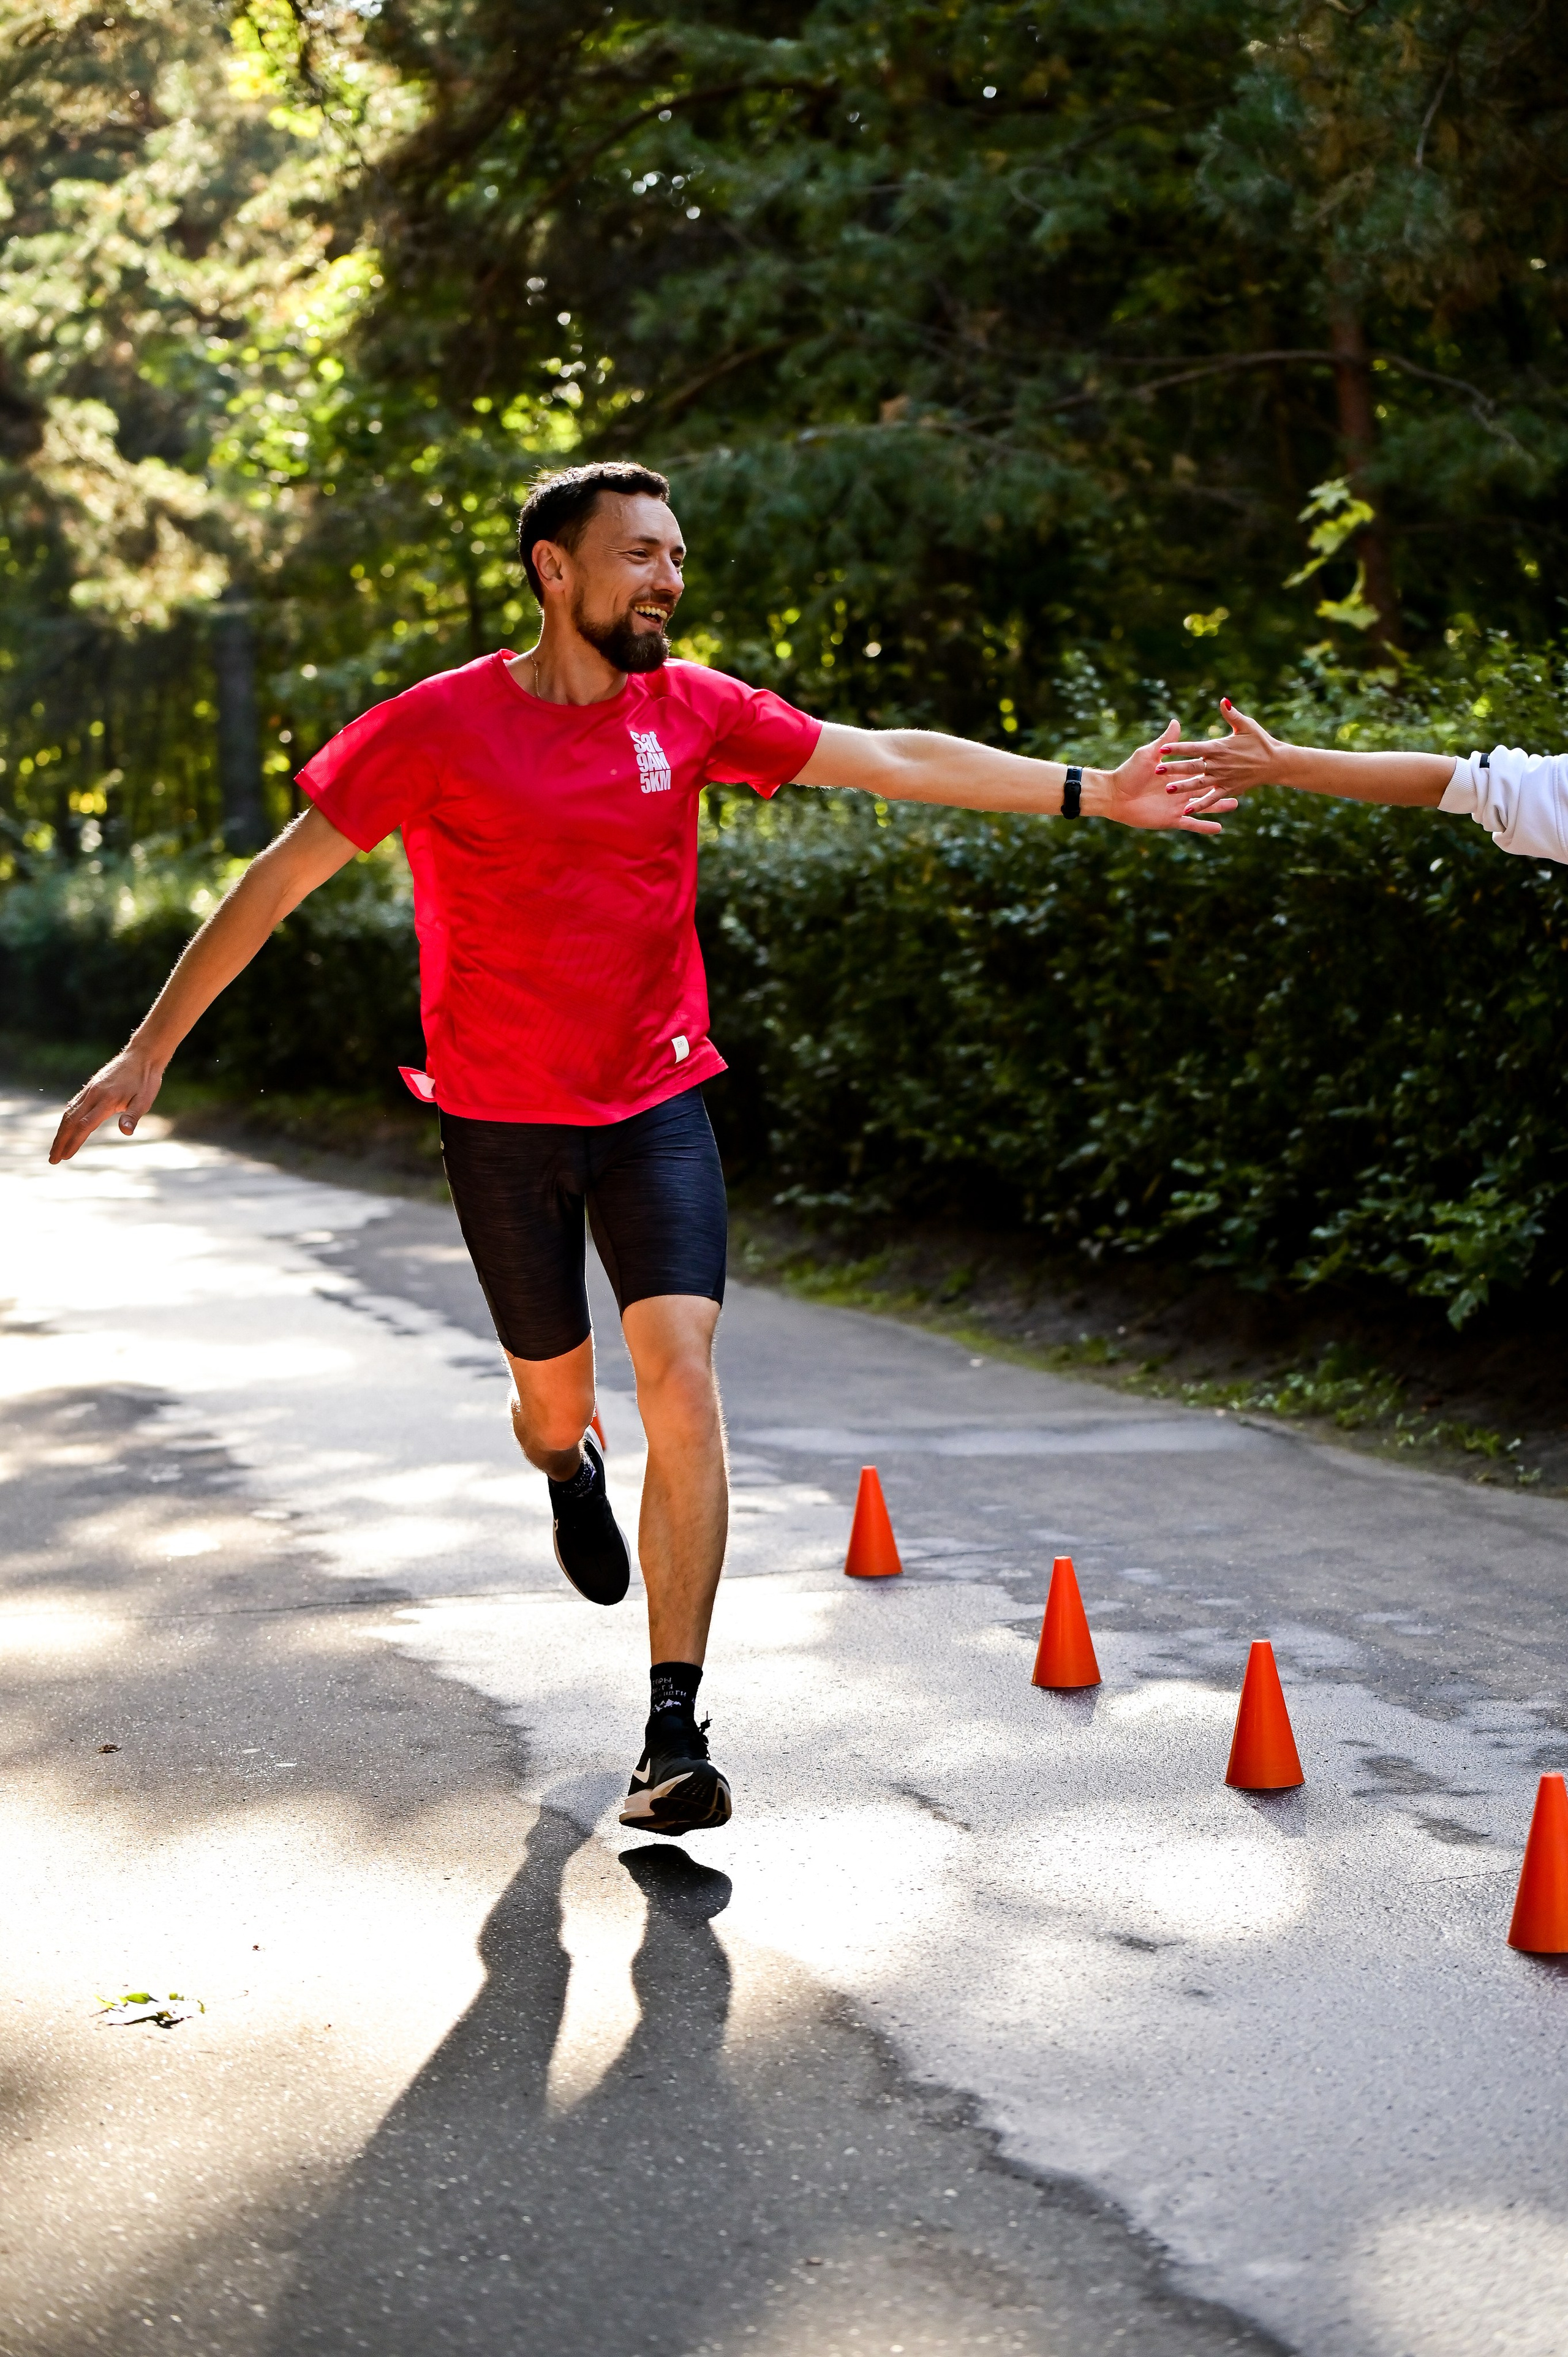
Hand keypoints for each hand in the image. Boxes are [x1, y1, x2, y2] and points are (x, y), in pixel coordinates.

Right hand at [48, 1045, 165, 1164]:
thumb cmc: (146, 1080)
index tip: (65, 1156)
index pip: (85, 1125)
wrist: (142, 1055)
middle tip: (53, 1159)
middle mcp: (93, 1094)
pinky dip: (67, 1118)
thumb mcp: (145, 1100)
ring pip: (70, 1113)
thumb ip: (133, 1116)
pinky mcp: (91, 1086)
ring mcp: (90, 1090)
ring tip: (56, 1147)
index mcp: (106, 1100)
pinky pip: (74, 1104)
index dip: (74, 1142)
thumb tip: (125, 1132)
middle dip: (60, 1141)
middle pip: (71, 1121)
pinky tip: (65, 1127)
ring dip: (61, 1131)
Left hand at [1109, 717, 1238, 833]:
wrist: (1114, 795)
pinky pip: (1191, 824)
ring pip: (1203, 806)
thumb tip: (1176, 722)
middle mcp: (1180, 790)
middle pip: (1207, 788)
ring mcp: (1177, 805)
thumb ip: (1165, 741)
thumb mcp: (1149, 754)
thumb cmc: (1129, 772)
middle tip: (1241, 784)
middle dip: (1223, 787)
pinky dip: (1204, 827)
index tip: (1232, 760)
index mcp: (1177, 775)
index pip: (1200, 769)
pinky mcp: (1171, 819)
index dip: (1215, 766)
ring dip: (1219, 807)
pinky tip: (1219, 829)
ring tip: (1235, 805)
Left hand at [1158, 700, 1285, 809]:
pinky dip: (1201, 806)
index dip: (1178, 748)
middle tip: (1157, 770)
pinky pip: (1212, 799)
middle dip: (1175, 768)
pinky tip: (1187, 810)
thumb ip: (1232, 715)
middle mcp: (1219, 764)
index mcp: (1219, 748)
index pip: (1194, 748)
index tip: (1162, 749)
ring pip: (1199, 784)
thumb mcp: (1247, 725)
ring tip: (1168, 790)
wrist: (1277, 763)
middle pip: (1192, 767)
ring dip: (1184, 787)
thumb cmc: (1261, 742)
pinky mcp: (1229, 790)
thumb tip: (1222, 700)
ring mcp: (1223, 779)